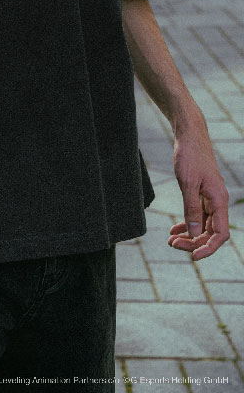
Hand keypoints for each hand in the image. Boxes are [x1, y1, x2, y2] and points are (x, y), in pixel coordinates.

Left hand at [168, 122, 228, 258]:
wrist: (189, 136)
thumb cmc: (190, 155)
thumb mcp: (188, 182)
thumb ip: (191, 208)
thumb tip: (193, 233)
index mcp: (219, 200)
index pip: (220, 234)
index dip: (209, 248)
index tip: (194, 256)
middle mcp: (217, 202)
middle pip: (210, 232)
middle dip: (193, 242)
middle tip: (173, 245)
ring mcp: (210, 198)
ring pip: (202, 225)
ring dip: (189, 235)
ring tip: (171, 241)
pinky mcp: (201, 194)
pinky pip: (196, 215)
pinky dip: (186, 223)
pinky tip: (174, 230)